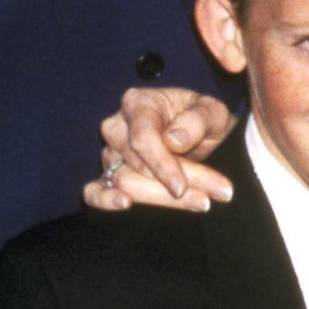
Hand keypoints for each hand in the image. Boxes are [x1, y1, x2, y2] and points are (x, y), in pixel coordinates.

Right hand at [86, 87, 235, 212]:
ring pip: (125, 182)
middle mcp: (118, 127)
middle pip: (137, 164)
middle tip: (214, 195)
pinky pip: (94, 190)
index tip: (182, 186)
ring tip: (202, 202)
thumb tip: (174, 140)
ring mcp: (110, 152)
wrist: (201, 135)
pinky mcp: (109, 175)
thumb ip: (197, 120)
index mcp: (138, 103)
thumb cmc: (203, 119)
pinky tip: (125, 204)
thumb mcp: (212, 111)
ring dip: (162, 199)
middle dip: (177, 185)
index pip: (142, 138)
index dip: (162, 165)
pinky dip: (104, 199)